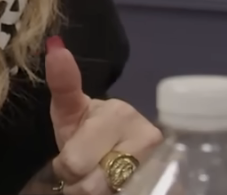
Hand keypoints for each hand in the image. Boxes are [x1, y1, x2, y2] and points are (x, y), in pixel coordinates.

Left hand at [45, 37, 162, 194]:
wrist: (117, 150)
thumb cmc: (88, 129)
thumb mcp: (70, 109)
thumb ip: (63, 83)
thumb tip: (55, 45)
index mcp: (120, 113)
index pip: (74, 162)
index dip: (66, 168)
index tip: (69, 162)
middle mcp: (147, 136)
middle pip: (92, 184)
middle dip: (80, 183)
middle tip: (83, 174)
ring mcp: (162, 164)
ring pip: (112, 193)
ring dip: (98, 192)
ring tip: (98, 181)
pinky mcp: (171, 184)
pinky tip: (116, 188)